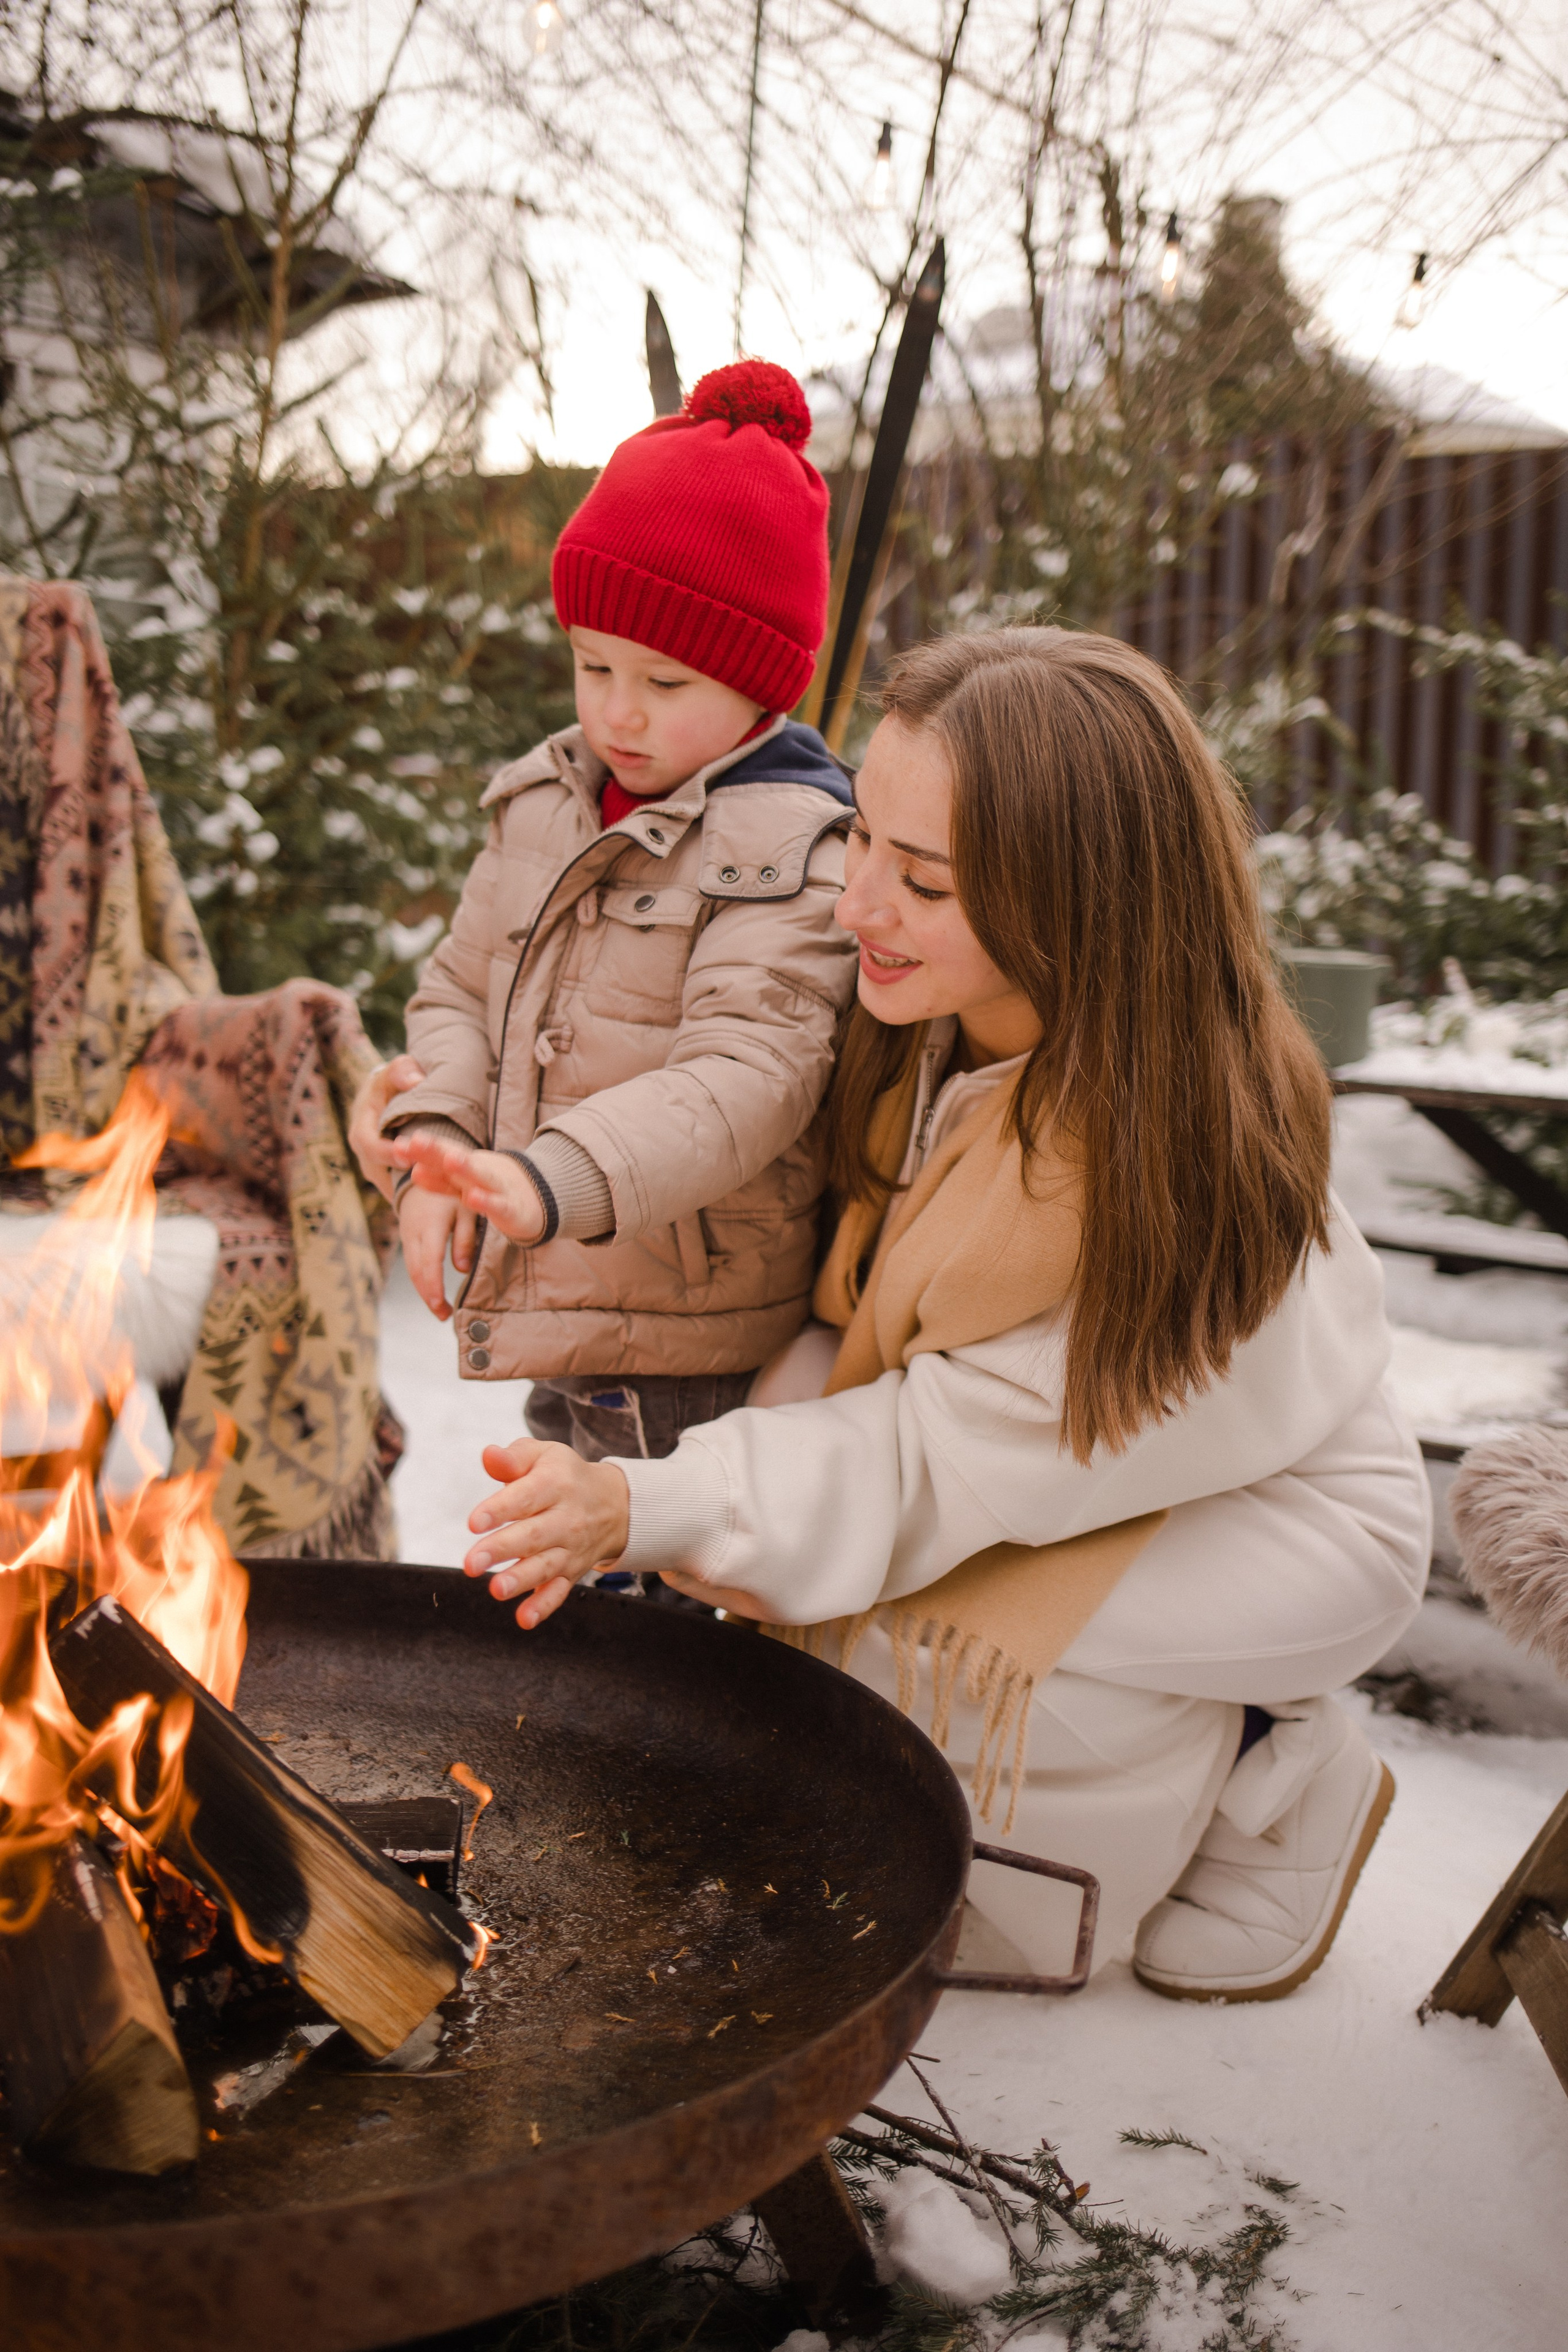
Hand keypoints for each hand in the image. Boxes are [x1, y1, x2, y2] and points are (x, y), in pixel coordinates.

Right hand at [348, 1056, 426, 1198]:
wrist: (391, 1096)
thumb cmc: (395, 1081)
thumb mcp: (397, 1070)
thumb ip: (403, 1071)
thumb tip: (415, 1080)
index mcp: (361, 1128)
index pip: (368, 1145)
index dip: (386, 1153)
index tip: (408, 1158)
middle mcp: (365, 1153)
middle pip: (379, 1174)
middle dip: (403, 1180)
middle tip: (431, 1184)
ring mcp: (377, 1168)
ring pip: (391, 1187)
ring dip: (412, 1193)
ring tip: (439, 1199)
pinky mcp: (392, 1176)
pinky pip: (402, 1190)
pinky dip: (420, 1194)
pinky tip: (443, 1200)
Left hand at [388, 1131, 546, 1243]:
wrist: (536, 1199)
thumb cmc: (492, 1189)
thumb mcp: (463, 1183)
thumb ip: (439, 1179)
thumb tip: (413, 1170)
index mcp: (464, 1165)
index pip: (440, 1154)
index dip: (421, 1150)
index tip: (398, 1145)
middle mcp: (478, 1171)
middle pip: (455, 1158)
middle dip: (436, 1150)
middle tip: (417, 1141)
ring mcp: (497, 1187)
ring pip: (479, 1176)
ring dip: (465, 1167)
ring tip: (449, 1160)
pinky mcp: (511, 1208)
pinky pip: (498, 1204)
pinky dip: (486, 1201)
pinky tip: (473, 1197)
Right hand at [398, 1187, 476, 1319]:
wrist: (423, 1170)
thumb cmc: (451, 1189)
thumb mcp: (465, 1209)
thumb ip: (465, 1238)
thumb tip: (462, 1269)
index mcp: (429, 1224)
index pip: (429, 1263)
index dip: (433, 1287)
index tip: (441, 1307)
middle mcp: (413, 1232)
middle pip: (417, 1271)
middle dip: (428, 1296)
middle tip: (443, 1316)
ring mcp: (406, 1234)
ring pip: (411, 1269)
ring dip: (424, 1291)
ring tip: (439, 1310)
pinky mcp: (406, 1236)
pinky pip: (411, 1262)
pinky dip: (421, 1279)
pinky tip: (432, 1292)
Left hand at [466, 1437, 630, 1627]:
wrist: (615, 1504)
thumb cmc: (565, 1476)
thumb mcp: (544, 1456)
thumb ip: (513, 1458)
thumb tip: (488, 1455)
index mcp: (556, 1484)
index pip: (526, 1497)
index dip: (500, 1509)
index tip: (474, 1522)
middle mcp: (566, 1519)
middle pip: (533, 1535)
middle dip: (502, 1550)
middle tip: (471, 1563)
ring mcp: (570, 1549)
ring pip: (545, 1567)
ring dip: (521, 1580)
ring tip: (496, 1589)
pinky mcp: (572, 1572)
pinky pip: (559, 1592)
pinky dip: (543, 1606)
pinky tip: (524, 1618)